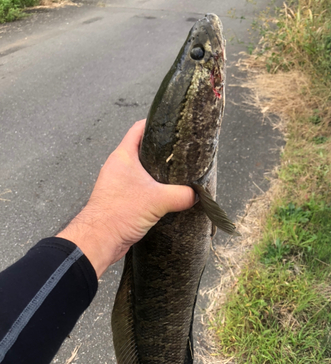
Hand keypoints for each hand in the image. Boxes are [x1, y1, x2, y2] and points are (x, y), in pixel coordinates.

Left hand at [56, 120, 194, 277]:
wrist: (99, 240)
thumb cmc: (120, 213)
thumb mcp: (158, 200)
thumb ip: (181, 195)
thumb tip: (197, 194)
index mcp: (123, 156)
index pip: (139, 129)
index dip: (156, 123)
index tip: (174, 124)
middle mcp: (119, 166)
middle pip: (143, 149)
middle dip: (162, 151)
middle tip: (183, 152)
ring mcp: (118, 183)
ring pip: (142, 170)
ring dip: (158, 172)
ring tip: (178, 174)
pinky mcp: (120, 199)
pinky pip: (139, 188)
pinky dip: (152, 189)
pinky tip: (166, 196)